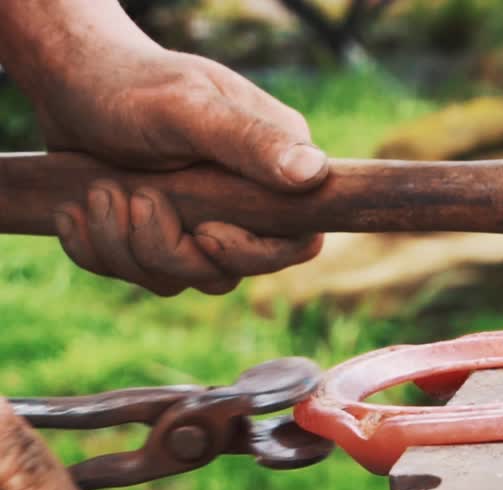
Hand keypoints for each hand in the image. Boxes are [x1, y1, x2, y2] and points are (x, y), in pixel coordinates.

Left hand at [28, 42, 328, 295]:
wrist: (69, 79)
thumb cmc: (130, 85)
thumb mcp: (190, 109)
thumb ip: (250, 141)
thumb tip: (314, 174)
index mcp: (274, 169)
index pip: (296, 241)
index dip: (253, 253)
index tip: (205, 232)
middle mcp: (246, 202)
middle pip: (228, 272)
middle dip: (168, 248)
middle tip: (137, 196)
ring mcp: (201, 222)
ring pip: (179, 278)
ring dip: (124, 246)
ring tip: (98, 191)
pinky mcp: (159, 235)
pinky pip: (138, 274)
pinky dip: (97, 250)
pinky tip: (75, 210)